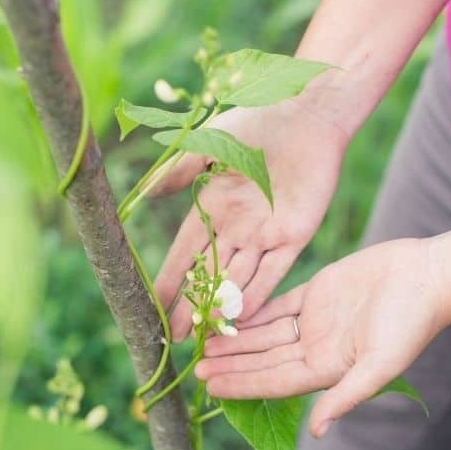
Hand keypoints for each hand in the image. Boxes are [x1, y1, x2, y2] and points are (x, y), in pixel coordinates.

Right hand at [152, 101, 349, 341]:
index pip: (185, 252)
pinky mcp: (295, 236)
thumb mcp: (209, 144)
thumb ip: (180, 171)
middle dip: (192, 306)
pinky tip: (243, 316)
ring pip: (239, 279)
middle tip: (175, 337)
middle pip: (209, 274)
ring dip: (223, 308)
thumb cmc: (256, 121)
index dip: (170, 279)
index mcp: (212, 207)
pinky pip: (274, 272)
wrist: (305, 112)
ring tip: (206, 336)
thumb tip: (145, 193)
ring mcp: (265, 235)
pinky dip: (259, 293)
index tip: (152, 305)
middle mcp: (236, 228)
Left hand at [194, 238, 450, 437]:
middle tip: (196, 366)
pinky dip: (254, 308)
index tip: (210, 385)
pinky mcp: (317, 293)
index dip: (242, 383)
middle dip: (231, 363)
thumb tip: (319, 432)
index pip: (274, 382)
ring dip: (237, 337)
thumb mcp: (380, 365)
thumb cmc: (411, 323)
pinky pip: (278, 303)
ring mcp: (315, 321)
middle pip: (264, 360)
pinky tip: (230, 311)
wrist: (428, 276)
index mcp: (328, 369)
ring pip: (265, 332)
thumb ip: (346, 396)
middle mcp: (317, 348)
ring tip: (204, 340)